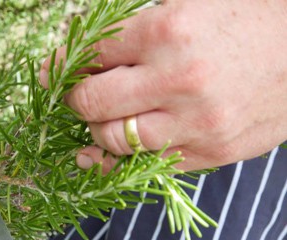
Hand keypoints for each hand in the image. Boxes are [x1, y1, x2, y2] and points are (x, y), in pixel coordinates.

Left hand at [40, 0, 286, 170]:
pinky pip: (146, 165)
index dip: (62, 66)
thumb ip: (133, 35)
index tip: (53, 75)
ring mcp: (195, 122)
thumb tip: (82, 57)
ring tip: (105, 118)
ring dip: (98, 130)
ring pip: (114, 140)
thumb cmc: (245, 23)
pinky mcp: (210, 152)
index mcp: (166, 31)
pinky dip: (123, 158)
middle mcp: (177, 79)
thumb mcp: (188, 8)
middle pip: (91, 103)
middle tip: (75, 98)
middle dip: (73, 100)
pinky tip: (116, 147)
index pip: (89, 55)